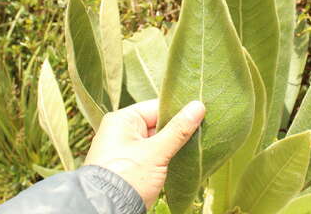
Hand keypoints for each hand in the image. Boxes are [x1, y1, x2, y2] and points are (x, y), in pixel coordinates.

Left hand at [84, 99, 204, 208]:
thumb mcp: (156, 152)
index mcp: (122, 120)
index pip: (156, 107)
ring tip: (198, 144)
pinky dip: (167, 156)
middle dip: (178, 130)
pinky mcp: (132, 166)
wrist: (107, 211)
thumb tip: (198, 106)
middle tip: (203, 130)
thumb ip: (178, 129)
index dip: (178, 111)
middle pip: (158, 123)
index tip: (201, 114)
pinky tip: (184, 158)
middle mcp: (122, 131)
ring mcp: (127, 149)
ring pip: (157, 140)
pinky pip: (154, 154)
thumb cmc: (128, 177)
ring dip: (174, 145)